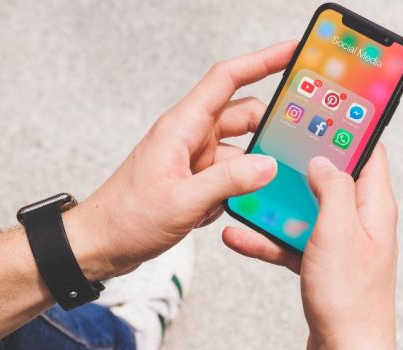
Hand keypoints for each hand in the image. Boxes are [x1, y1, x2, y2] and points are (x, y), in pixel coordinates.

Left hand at [64, 41, 296, 279]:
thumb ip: (228, 181)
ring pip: (241, 152)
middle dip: (270, 127)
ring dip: (255, 169)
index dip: (261, 61)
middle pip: (244, 117)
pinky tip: (237, 209)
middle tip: (301, 139)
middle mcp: (190, 137)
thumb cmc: (126, 218)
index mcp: (181, 127)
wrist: (100, 244)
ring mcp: (194, 160)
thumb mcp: (182, 201)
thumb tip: (268, 165)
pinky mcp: (196, 181)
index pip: (227, 79)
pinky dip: (240, 191)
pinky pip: (231, 177)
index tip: (291, 52)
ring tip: (271, 188)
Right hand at [223, 145, 397, 349]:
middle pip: (332, 178)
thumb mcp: (339, 230)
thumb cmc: (350, 296)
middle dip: (303, 161)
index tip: (326, 106)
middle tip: (275, 141)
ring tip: (247, 189)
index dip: (351, 126)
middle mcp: (361, 222)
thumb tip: (324, 160)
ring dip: (276, 203)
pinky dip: (268, 239)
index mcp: (375, 206)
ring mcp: (341, 246)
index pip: (370, 151)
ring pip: (305, 211)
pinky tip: (238, 235)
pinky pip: (292, 243)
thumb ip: (332, 189)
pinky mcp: (322, 268)